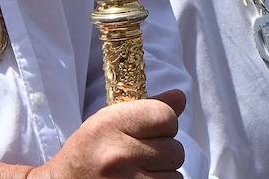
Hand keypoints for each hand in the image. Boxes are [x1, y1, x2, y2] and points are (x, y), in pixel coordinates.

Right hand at [30, 89, 185, 178]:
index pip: (166, 117)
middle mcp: (119, 155)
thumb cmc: (88, 154)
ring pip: (175, 175)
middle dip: (163, 153)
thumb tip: (180, 97)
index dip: (164, 125)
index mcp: (110, 125)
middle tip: (140, 157)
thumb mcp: (108, 122)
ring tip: (138, 173)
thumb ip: (147, 109)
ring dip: (163, 174)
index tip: (149, 132)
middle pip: (175, 149)